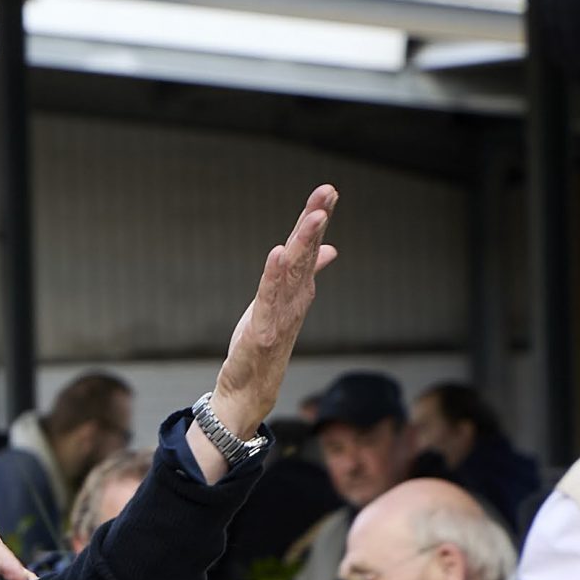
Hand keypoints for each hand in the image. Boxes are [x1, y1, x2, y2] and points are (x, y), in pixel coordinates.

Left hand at [211, 184, 338, 437]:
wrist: (250, 389)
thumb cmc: (265, 345)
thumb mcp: (282, 303)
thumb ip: (303, 275)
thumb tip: (329, 249)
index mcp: (298, 290)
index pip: (309, 248)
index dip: (317, 218)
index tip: (328, 190)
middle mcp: (295, 299)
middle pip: (306, 253)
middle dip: (316, 221)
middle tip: (328, 191)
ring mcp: (281, 315)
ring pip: (294, 272)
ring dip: (304, 243)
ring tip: (313, 215)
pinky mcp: (263, 331)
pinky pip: (269, 299)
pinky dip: (274, 275)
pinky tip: (279, 253)